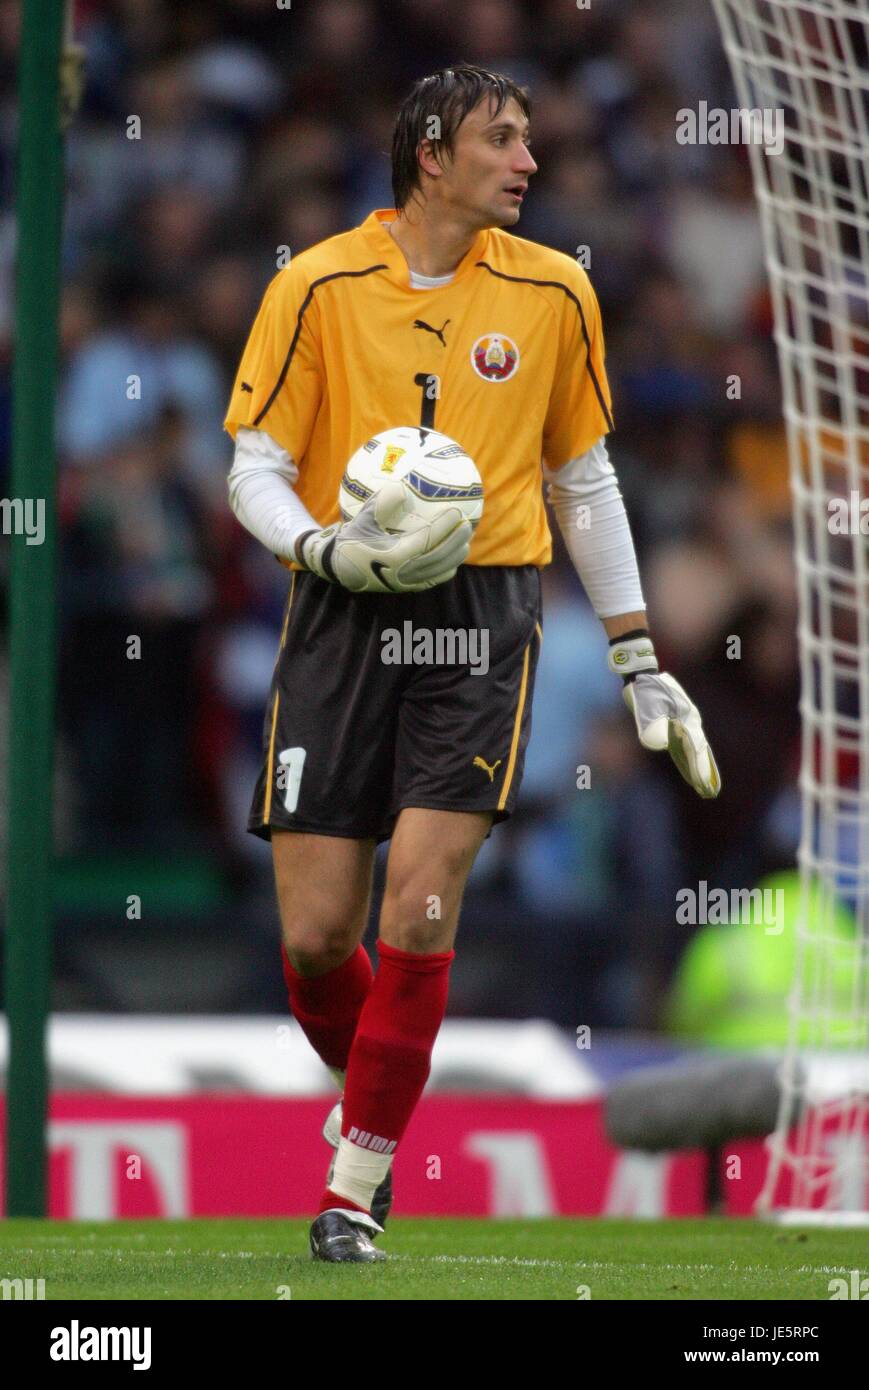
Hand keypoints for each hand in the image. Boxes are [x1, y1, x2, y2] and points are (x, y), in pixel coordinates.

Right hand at [296, 479, 471, 592]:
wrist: (340, 568)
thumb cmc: (353, 539)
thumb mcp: (363, 518)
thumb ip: (381, 503)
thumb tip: (401, 488)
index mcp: (394, 555)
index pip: (427, 539)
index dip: (444, 526)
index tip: (456, 512)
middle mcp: (403, 572)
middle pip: (439, 556)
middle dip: (456, 541)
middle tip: (468, 525)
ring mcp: (406, 582)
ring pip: (439, 571)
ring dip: (455, 556)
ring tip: (466, 541)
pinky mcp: (406, 588)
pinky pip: (432, 580)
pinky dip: (446, 570)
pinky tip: (453, 559)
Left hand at [607, 632, 720, 798]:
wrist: (644, 677)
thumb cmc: (645, 692)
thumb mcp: (647, 706)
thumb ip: (652, 724)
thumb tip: (658, 745)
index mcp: (685, 719)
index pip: (694, 748)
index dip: (698, 768)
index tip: (703, 784)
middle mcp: (689, 722)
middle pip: (699, 752)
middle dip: (704, 773)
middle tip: (710, 792)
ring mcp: (685, 723)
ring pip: (695, 751)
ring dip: (699, 769)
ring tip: (706, 788)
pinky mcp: (677, 726)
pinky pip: (686, 747)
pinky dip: (689, 761)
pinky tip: (689, 773)